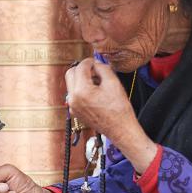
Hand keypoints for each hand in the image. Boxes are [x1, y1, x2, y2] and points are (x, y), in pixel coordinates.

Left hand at [65, 59, 158, 174]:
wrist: (121, 130)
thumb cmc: (119, 109)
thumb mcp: (114, 83)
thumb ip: (102, 68)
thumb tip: (96, 64)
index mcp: (81, 91)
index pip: (80, 67)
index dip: (89, 62)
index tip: (97, 62)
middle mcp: (73, 99)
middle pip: (70, 74)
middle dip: (82, 69)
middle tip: (95, 70)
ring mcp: (73, 107)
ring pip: (72, 84)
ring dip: (82, 79)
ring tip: (98, 82)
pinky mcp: (76, 112)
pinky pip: (75, 95)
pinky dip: (82, 89)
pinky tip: (96, 93)